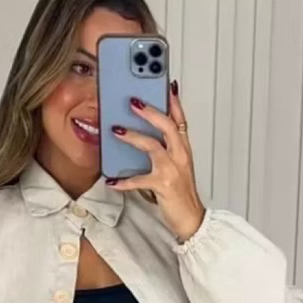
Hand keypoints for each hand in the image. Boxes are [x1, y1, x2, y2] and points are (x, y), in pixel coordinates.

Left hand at [105, 80, 205, 240]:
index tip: (166, 84)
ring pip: (153, 146)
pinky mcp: (163, 186)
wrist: (191, 218)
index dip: (174, 101)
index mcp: (184, 149)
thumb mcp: (176, 166)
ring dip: (133, 137)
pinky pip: (139, 180)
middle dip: (150, 111)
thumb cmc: (181, 193)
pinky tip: (112, 181)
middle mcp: (180, 156)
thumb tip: (142, 136)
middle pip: (167, 126)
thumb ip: (164, 150)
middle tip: (132, 100)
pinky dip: (124, 181)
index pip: (180, 119)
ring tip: (116, 130)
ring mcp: (172, 170)